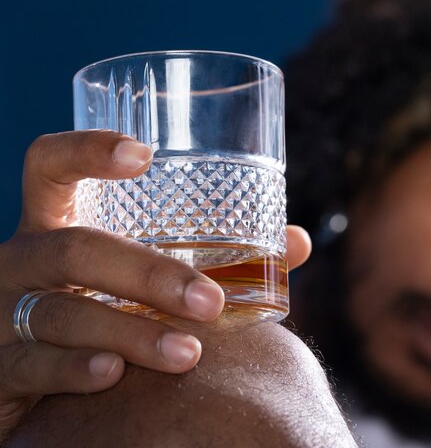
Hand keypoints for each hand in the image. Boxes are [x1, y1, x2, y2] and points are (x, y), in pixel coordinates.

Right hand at [0, 130, 311, 439]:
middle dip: (148, 273)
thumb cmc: (104, 310)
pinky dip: (76, 369)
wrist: (31, 382)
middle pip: (73, 248)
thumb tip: (297, 242)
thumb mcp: (141, 278)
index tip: (142, 154)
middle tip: (210, 302)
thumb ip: (218, 258)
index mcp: (53, 226)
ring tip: (188, 353)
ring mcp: (0, 314)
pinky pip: (33, 366)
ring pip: (62, 312)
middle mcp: (20, 261)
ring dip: (132, 333)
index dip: (85, 151)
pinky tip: (114, 375)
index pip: (49, 167)